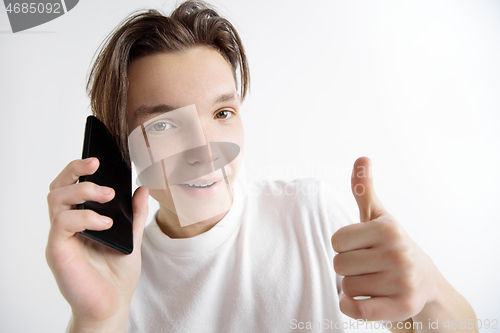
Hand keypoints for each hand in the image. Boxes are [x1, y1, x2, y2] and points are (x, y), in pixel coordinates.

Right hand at [46, 158, 148, 330]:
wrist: (113, 304)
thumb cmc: (118, 273)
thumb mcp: (132, 238)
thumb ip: (135, 215)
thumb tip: (142, 189)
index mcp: (82, 219)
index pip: (71, 186)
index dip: (79, 169)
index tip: (98, 159)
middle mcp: (67, 225)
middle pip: (58, 187)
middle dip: (74, 171)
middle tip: (95, 165)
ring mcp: (60, 237)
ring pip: (56, 200)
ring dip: (82, 191)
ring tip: (107, 195)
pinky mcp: (57, 250)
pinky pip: (62, 224)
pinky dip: (84, 218)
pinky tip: (105, 222)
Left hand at [331, 157, 438, 321]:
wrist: (427, 285)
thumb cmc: (393, 247)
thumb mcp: (379, 218)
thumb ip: (364, 189)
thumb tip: (362, 157)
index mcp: (388, 228)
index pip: (336, 241)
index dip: (345, 247)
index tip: (364, 248)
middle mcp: (398, 252)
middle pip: (339, 265)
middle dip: (350, 268)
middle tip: (371, 268)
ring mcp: (403, 281)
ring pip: (346, 287)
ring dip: (355, 288)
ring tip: (376, 282)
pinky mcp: (402, 307)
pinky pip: (355, 309)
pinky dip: (350, 307)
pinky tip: (363, 301)